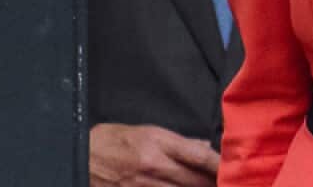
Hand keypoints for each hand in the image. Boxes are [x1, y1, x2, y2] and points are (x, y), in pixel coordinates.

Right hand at [90, 123, 219, 186]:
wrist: (79, 155)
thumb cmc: (112, 140)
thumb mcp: (145, 131)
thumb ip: (177, 141)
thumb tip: (202, 148)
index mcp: (158, 142)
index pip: (198, 155)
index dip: (219, 165)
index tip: (233, 169)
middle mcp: (154, 164)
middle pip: (195, 179)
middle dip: (213, 183)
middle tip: (228, 183)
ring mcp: (144, 185)